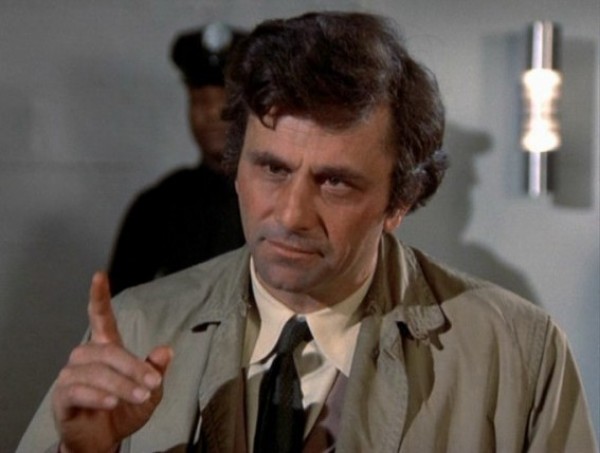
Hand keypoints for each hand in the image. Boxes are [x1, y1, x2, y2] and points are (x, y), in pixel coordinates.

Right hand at [52, 272, 172, 452]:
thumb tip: (166, 350)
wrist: (104, 440)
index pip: (101, 317)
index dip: (100, 297)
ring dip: (121, 385)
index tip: (99, 276)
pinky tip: (112, 403)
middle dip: (133, 368)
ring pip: (97, 372)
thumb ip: (156, 371)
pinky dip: (98, 396)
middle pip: (109, 352)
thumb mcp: (149, 391)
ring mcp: (72, 376)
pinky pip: (78, 391)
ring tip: (138, 397)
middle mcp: (86, 357)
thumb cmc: (125, 410)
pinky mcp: (63, 397)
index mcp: (107, 348)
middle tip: (152, 383)